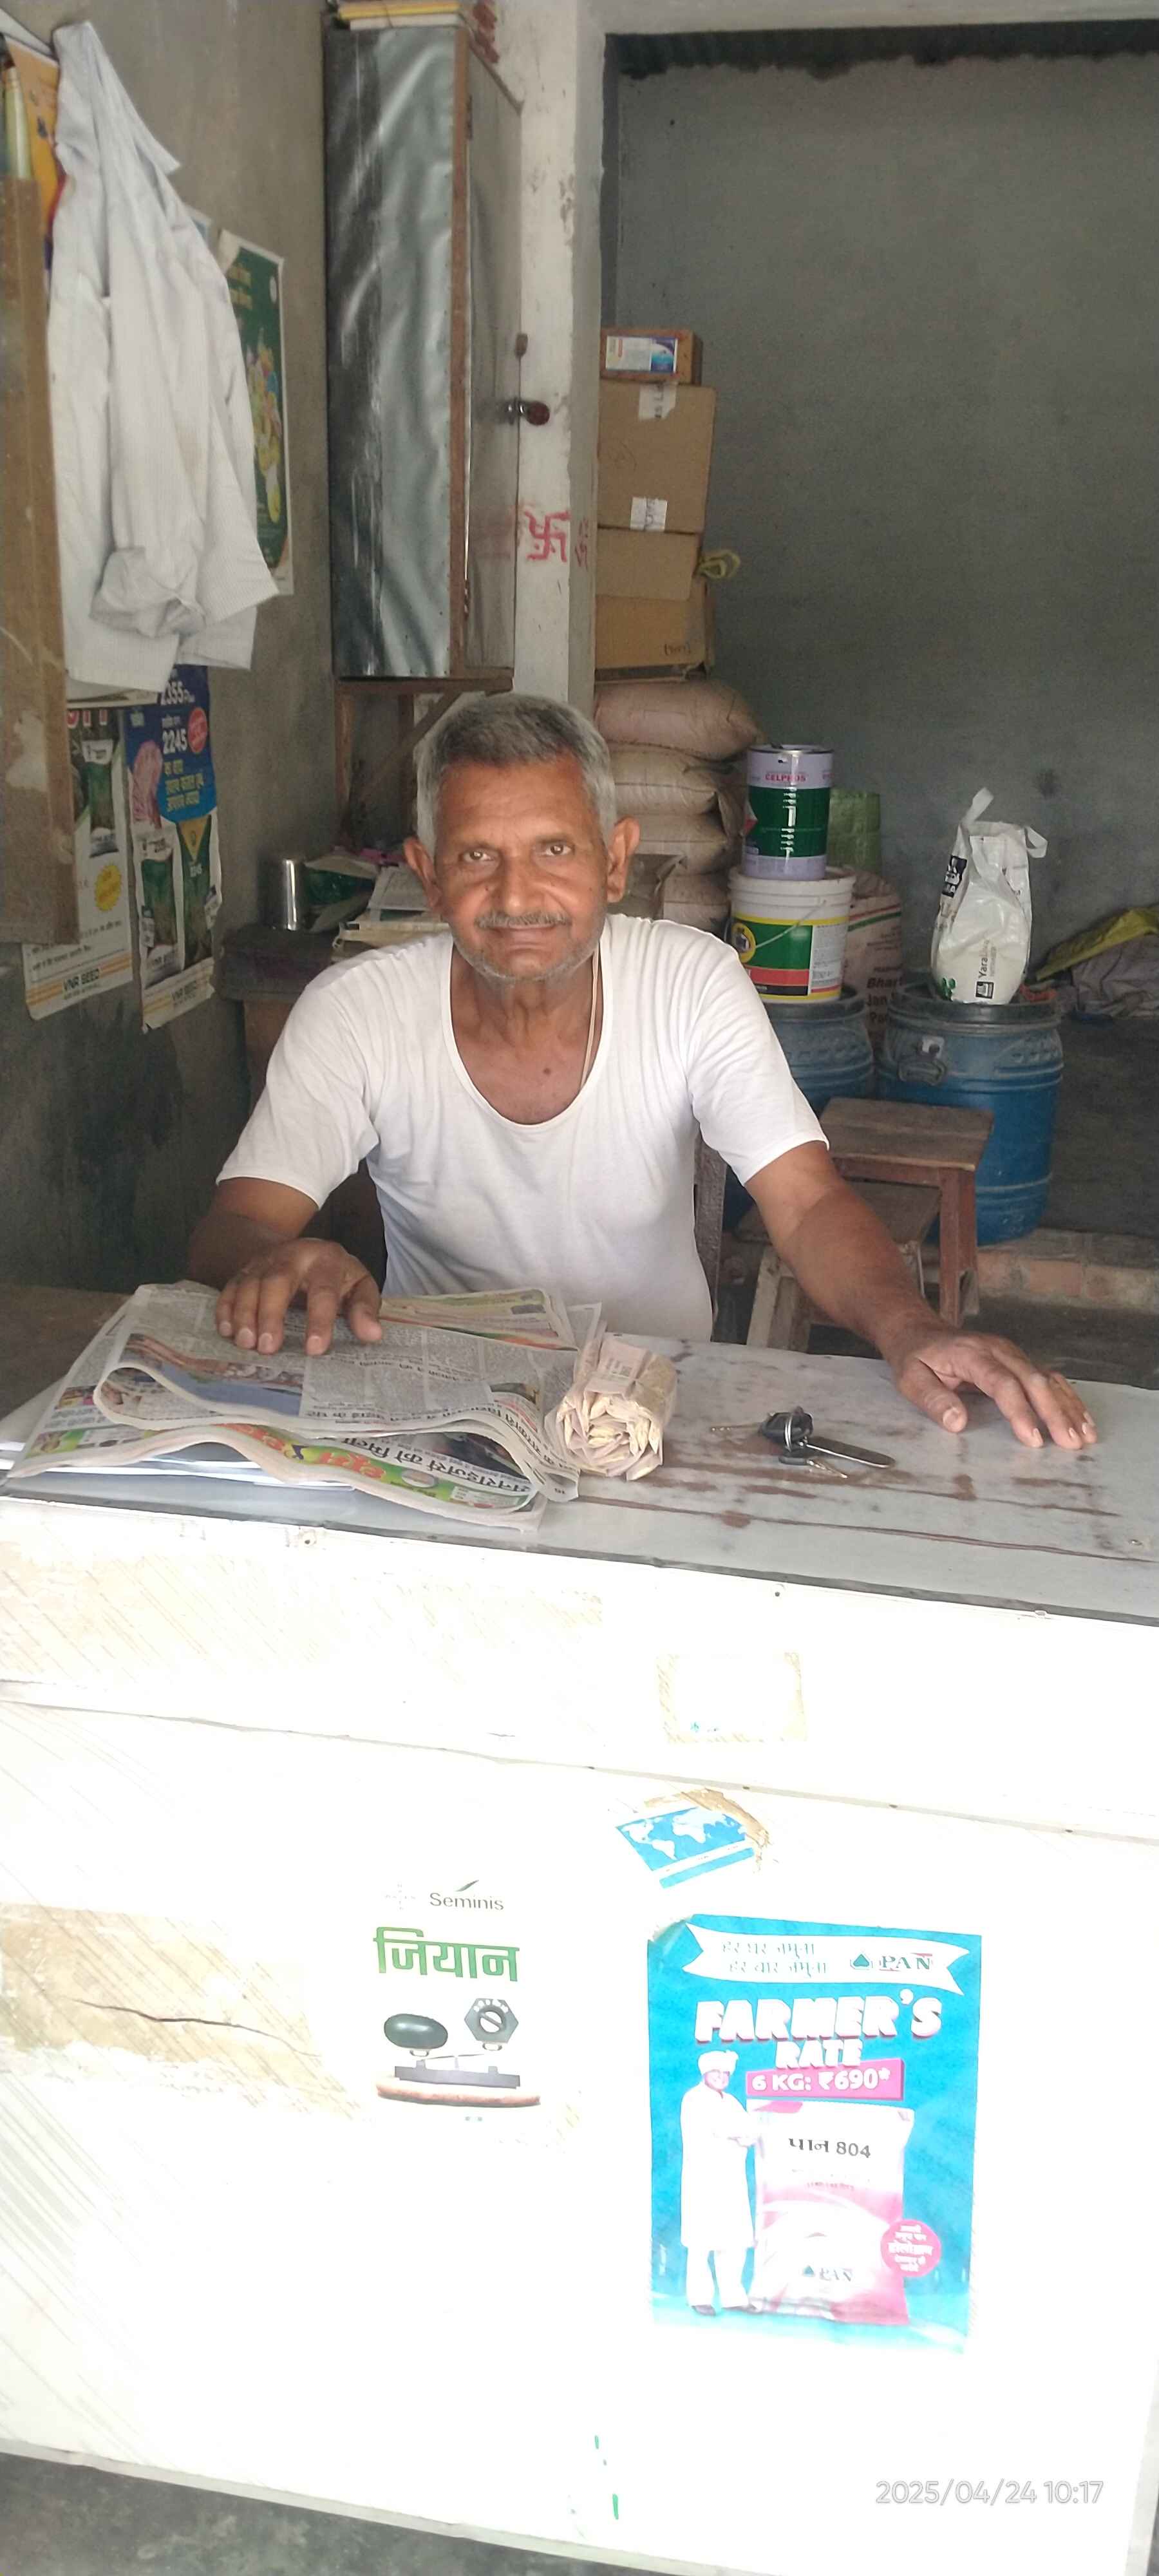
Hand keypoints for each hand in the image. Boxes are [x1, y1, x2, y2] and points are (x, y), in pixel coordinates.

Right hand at [215, 1239, 381, 1356]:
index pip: (323, 1290)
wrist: (304, 1249)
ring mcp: (265, 1261)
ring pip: (250, 1283)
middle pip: (278, 1281)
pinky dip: (226, 1308)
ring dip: (244, 1314)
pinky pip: (231, 1286)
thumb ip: (365, 1308)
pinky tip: (226, 1331)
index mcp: (327, 1260)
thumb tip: (372, 1334)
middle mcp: (293, 1255)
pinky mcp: (245, 1270)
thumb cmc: (337, 1276)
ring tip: (245, 1344)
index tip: (314, 1349)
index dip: (319, 1320)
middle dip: (271, 1315)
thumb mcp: (359, 1285)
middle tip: (268, 1348)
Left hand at [880, 1320, 1096, 1450]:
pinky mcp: (1019, 1361)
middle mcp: (998, 1350)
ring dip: (1067, 1407)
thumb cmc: (916, 1358)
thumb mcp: (911, 1379)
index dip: (1019, 1411)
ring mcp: (1012, 1354)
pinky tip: (1081, 1418)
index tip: (1031, 1438)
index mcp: (972, 1354)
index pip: (1002, 1383)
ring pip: (1047, 1379)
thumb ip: (933, 1399)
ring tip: (1085, 1435)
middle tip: (1069, 1443)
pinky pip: (1048, 1378)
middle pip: (1033, 1380)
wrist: (920, 1331)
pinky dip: (1066, 1399)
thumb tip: (957, 1422)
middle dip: (1054, 1413)